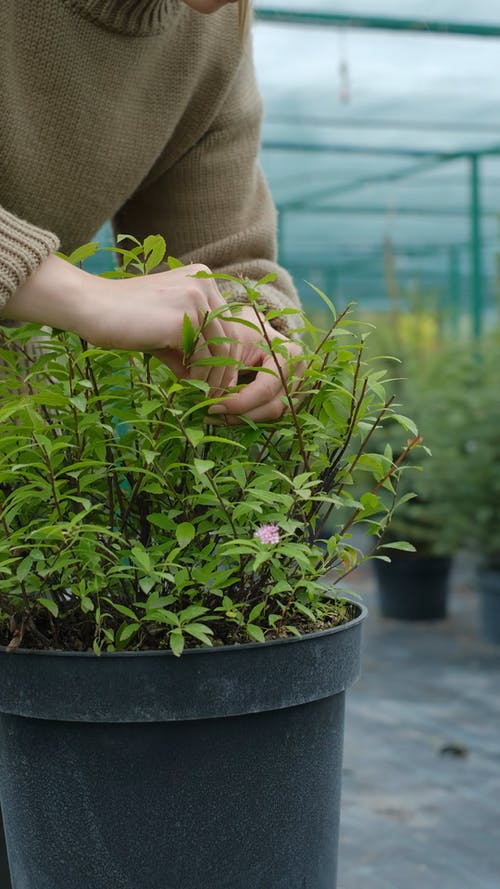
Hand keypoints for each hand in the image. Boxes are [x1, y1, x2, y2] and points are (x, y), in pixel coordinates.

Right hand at [6, 257, 234, 394]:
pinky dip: (200, 376)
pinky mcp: (186, 316)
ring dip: (214, 377)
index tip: (221, 382)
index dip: (227, 355)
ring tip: (205, 396)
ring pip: (219, 348)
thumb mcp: (166, 333)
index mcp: (201, 278)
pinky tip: (189, 387)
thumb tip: (211, 381)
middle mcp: (204, 282)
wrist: (92, 306)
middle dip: (225, 370)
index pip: (227, 324)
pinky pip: (204, 355)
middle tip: (218, 396)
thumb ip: (190, 349)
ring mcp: (196, 297)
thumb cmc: (125, 320)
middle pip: (229, 336)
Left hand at [207, 305, 304, 421]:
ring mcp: (299, 386)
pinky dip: (250, 416)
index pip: (264, 390)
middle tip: (212, 415)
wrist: (252, 324)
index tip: (213, 408)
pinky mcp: (292, 397)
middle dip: (241, 415)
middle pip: (272, 408)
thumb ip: (226, 375)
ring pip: (273, 415)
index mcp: (289, 354)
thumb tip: (216, 406)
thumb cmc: (240, 329)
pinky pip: (271, 413)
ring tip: (217, 416)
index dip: (239, 404)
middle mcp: (299, 373)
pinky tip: (229, 414)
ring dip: (244, 419)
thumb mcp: (231, 346)